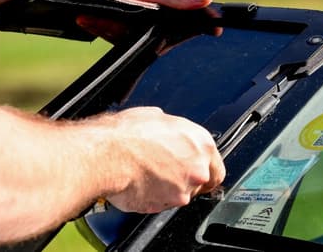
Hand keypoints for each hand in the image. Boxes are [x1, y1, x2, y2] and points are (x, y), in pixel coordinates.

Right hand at [98, 107, 224, 212]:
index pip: (216, 168)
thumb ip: (174, 131)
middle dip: (186, 179)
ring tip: (147, 174)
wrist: (107, 154)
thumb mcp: (157, 117)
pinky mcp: (164, 205)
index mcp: (201, 143)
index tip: (196, 172)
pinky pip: (162, 204)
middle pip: (201, 183)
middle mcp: (197, 168)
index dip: (204, 170)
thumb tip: (170, 133)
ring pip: (181, 195)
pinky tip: (140, 183)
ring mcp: (182, 190)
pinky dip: (153, 198)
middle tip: (166, 171)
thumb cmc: (127, 134)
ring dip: (168, 189)